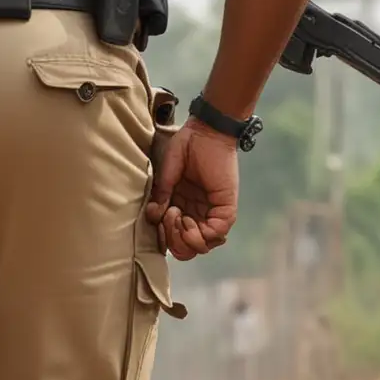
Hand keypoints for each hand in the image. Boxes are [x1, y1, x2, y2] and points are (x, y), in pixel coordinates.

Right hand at [147, 120, 239, 260]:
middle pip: (187, 249)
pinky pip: (215, 234)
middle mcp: (198, 214)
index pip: (175, 239)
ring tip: (175, 216)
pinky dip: (197, 234)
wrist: (207, 130)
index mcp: (184, 207)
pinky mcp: (226, 209)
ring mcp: (213, 213)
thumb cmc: (187, 145)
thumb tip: (153, 217)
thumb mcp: (168, 174)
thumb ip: (161, 196)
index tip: (157, 218)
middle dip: (173, 241)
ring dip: (182, 238)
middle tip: (167, 218)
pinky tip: (185, 219)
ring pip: (200, 246)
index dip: (164, 237)